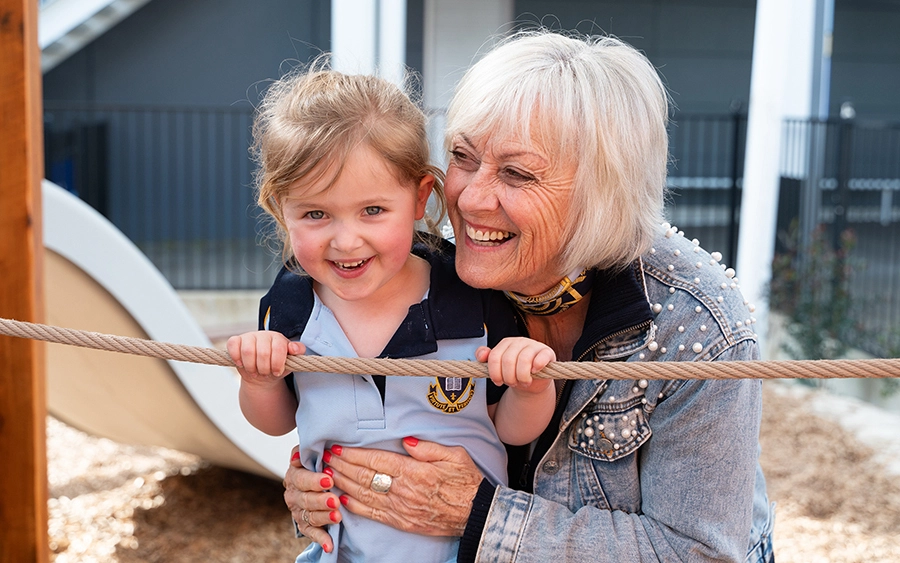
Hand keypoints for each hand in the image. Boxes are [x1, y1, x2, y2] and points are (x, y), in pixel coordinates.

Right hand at [227, 330, 304, 386]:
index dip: (277, 363)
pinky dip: (236, 357)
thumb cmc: (277, 365)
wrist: (262, 372)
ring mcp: (249, 336)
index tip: (277, 372)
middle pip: (263, 352)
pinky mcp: (236, 341)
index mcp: (278, 338)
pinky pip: (233, 345)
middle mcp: (263, 334)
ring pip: (247, 351)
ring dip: (251, 367)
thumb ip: (298, 352)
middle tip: (265, 373)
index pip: (278, 348)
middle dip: (264, 368)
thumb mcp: (291, 361)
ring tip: (255, 371)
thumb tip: (294, 348)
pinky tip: (241, 364)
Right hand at [284, 446, 341, 553]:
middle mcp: (293, 494)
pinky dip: (321, 540)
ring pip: (309, 516)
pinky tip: (330, 545)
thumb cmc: (318, 464)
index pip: (300, 478)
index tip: (328, 480)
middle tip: (334, 500)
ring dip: (323, 518)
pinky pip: (312, 533)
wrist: (315, 481)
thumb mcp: (312, 454)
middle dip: (320, 500)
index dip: (313, 480)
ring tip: (337, 517)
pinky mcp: (305, 525)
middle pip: (305, 499)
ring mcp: (298, 511)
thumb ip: (307, 451)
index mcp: (294, 475)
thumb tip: (298, 453)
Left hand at [323, 437, 482, 536]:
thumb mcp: (454, 455)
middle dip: (342, 466)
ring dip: (343, 484)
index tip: (339, 448)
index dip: (354, 455)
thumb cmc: (467, 481)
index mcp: (416, 471)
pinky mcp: (403, 522)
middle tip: (326, 458)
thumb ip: (427, 447)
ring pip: (365, 495)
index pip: (377, 461)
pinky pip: (374, 514)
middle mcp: (405, 491)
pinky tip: (343, 499)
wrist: (477, 513)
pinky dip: (356, 507)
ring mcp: (402, 509)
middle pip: (365, 477)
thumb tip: (405, 441)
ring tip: (328, 474)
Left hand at [476, 337, 554, 392]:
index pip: (494, 357)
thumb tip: (482, 356)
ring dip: (522, 377)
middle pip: (508, 360)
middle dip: (509, 378)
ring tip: (523, 382)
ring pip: (523, 360)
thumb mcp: (499, 367)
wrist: (534, 380)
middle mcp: (519, 342)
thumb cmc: (515, 372)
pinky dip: (537, 367)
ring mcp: (534, 345)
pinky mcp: (547, 352)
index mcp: (505, 343)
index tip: (498, 382)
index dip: (495, 373)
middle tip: (513, 383)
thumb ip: (486, 359)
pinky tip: (534, 372)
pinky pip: (541, 357)